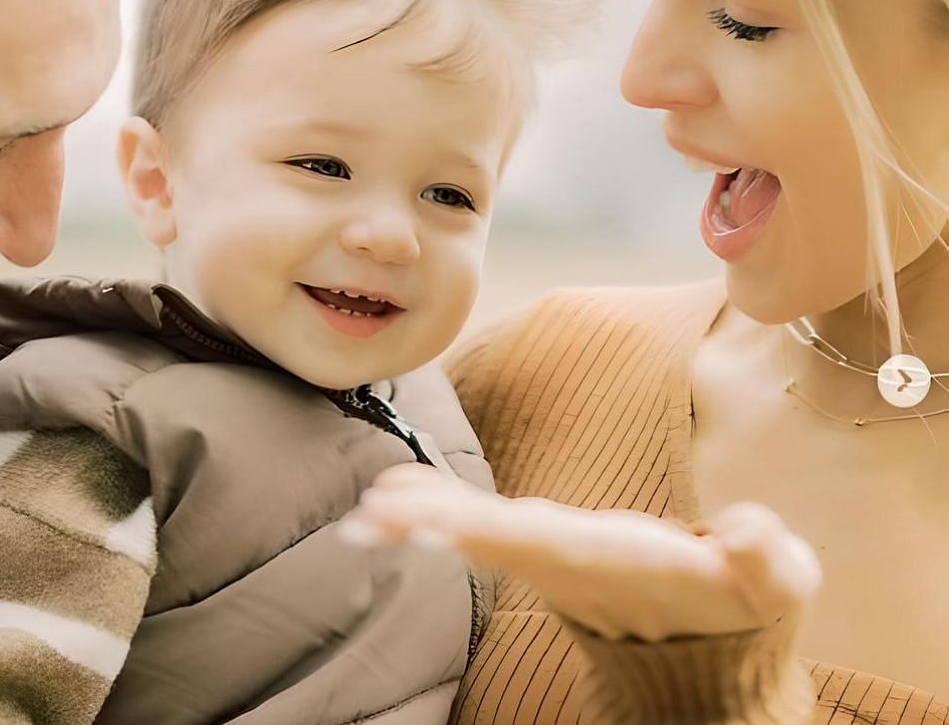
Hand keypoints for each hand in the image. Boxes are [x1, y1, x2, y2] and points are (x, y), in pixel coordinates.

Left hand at [340, 463, 821, 640]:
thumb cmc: (746, 599)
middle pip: (497, 543)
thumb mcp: (776, 578)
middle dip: (437, 527)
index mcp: (621, 563)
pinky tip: (391, 493)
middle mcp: (573, 566)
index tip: (443, 528)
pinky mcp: (540, 552)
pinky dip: (434, 509)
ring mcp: (550, 562)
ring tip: (367, 512)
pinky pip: (479, 528)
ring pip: (477, 536)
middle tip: (373, 518)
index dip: (498, 534)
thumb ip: (765, 555)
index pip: (551, 546)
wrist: (711, 649)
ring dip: (421, 521)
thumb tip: (748, 534)